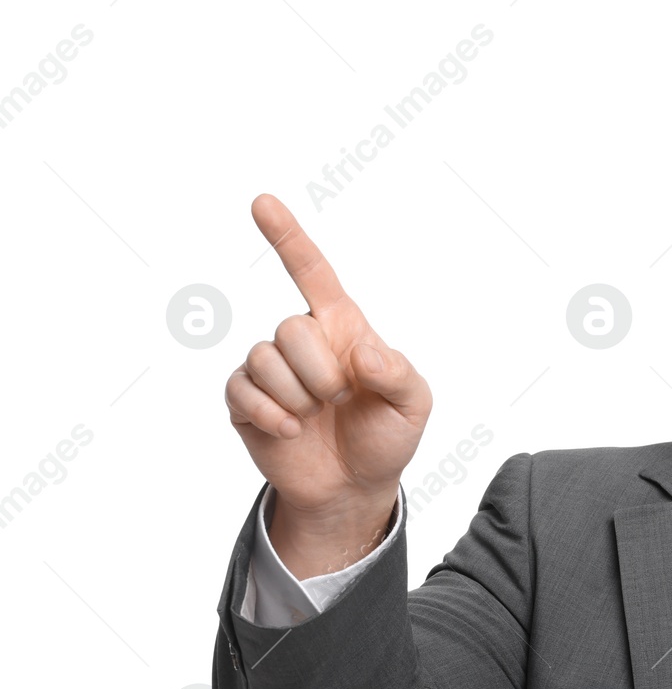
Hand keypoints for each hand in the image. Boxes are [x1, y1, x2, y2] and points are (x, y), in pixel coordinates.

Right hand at [224, 194, 431, 518]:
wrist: (355, 486)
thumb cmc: (386, 437)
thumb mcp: (413, 405)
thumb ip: (398, 374)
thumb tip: (362, 352)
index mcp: (341, 328)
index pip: (313, 272)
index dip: (288, 237)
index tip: (262, 202)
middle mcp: (302, 341)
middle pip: (289, 327)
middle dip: (319, 371)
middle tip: (339, 399)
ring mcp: (270, 370)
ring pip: (263, 359)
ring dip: (297, 397)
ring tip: (316, 416)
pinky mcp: (245, 401)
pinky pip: (241, 390)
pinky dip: (271, 415)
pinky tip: (291, 430)